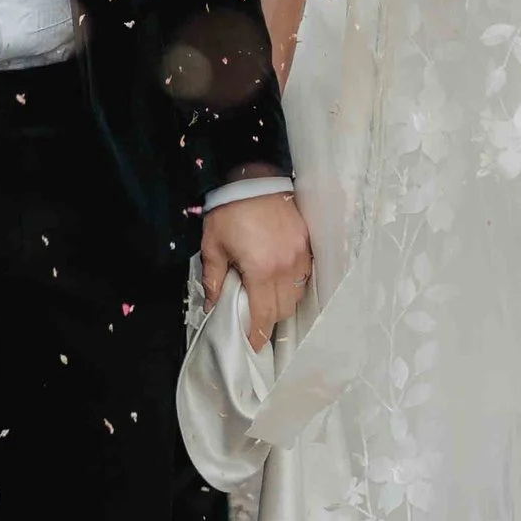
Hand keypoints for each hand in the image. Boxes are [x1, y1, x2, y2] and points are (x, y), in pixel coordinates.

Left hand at [202, 187, 311, 342]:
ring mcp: (300, 253)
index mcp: (261, 269)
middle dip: (269, 320)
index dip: (259, 334)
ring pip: (297, 294)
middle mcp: (285, 265)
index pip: (264, 315)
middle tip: (255, 319)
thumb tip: (213, 306)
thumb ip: (214, 279)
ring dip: (283, 302)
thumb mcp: (213, 246)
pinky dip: (294, 283)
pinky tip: (280, 279)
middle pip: (284, 309)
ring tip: (267, 298)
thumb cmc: (229, 211)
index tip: (253, 344)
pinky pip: (304, 274)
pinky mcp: (307, 241)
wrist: (252, 177)